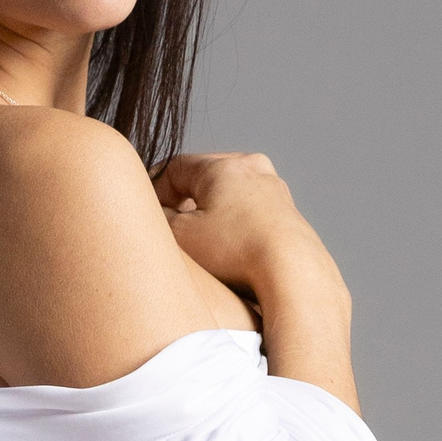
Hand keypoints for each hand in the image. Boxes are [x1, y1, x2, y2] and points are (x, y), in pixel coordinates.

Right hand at [152, 151, 345, 302]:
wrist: (294, 274)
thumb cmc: (236, 252)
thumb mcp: (181, 236)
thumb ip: (158, 217)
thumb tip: (154, 210)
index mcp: (224, 166)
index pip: (175, 166)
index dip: (154, 188)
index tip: (147, 210)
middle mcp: (254, 169)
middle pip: (205, 175)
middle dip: (182, 196)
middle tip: (168, 222)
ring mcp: (275, 191)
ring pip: (229, 193)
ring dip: (209, 210)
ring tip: (197, 238)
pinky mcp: (288, 216)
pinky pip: (250, 211)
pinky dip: (233, 223)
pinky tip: (227, 248)